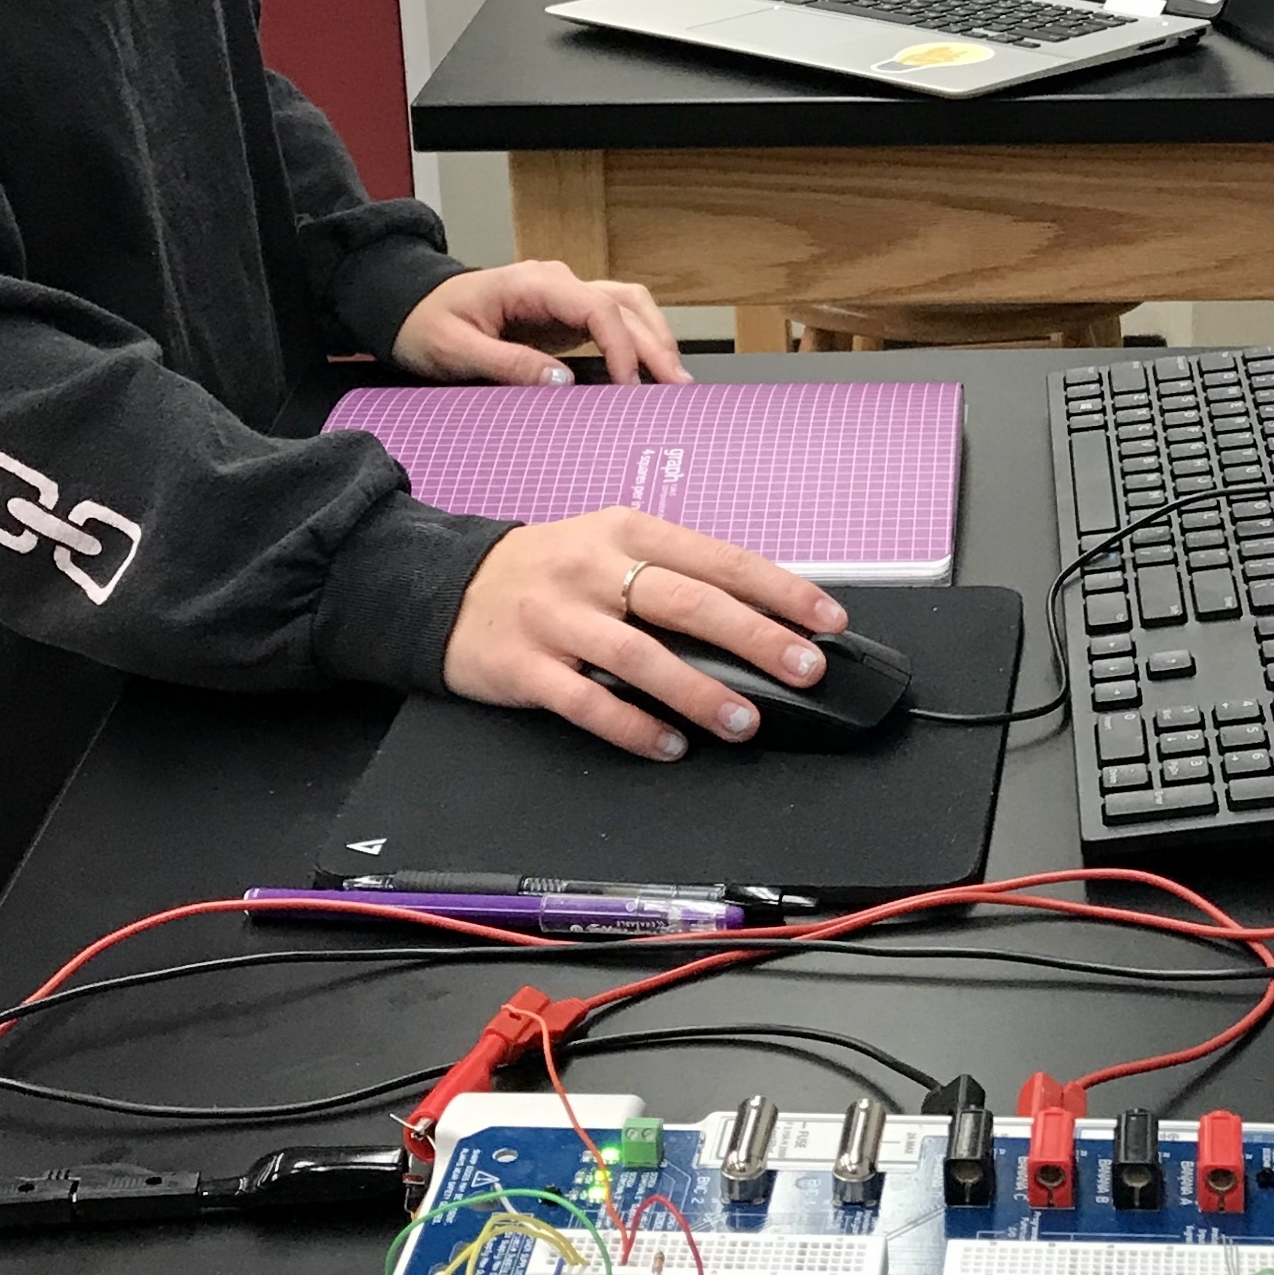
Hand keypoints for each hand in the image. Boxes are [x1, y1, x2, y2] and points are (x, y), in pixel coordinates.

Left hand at [392, 262, 689, 387]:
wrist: (408, 307)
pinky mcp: (565, 315)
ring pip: (628, 306)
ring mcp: (564, 296)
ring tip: (674, 379)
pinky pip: (613, 321)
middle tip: (677, 386)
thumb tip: (561, 381)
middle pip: (625, 303)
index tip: (630, 385)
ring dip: (655, 338)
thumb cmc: (426, 323)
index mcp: (532, 283)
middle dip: (656, 343)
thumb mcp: (455, 350)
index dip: (620, 345)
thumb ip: (507, 364)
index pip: (595, 307)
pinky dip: (638, 342)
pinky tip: (650, 371)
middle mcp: (556, 282)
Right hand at [443, 512, 847, 758]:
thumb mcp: (611, 546)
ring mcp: (558, 617)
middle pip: (689, 602)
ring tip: (744, 720)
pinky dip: (633, 725)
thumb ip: (675, 573)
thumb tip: (758, 614)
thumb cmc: (549, 570)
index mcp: (629, 530)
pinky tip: (669, 744)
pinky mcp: (525, 665)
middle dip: (756, 638)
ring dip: (699, 691)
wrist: (447, 586)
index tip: (826, 619)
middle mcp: (595, 568)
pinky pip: (586, 701)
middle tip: (804, 669)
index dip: (779, 589)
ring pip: (640, 655)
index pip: (720, 558)